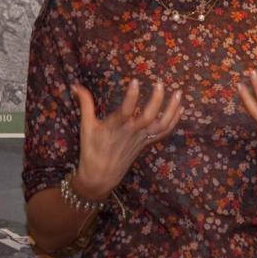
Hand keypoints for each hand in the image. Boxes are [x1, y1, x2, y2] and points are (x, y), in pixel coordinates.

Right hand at [71, 79, 182, 200]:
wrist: (100, 176)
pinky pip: (163, 132)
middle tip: (160, 83)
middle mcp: (131, 132)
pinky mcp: (146, 143)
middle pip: (148, 116)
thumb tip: (76, 85)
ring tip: (179, 92)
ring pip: (160, 124)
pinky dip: (174, 120)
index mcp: (115, 127)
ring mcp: (141, 138)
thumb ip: (85, 104)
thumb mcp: (86, 126)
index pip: (125, 110)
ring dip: (171, 109)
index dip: (131, 96)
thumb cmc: (92, 150)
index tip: (135, 81)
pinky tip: (180, 107)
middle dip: (156, 100)